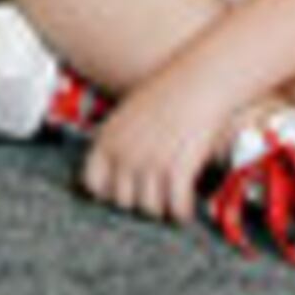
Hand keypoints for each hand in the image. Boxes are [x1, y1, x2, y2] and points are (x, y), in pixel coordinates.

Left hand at [80, 62, 246, 227]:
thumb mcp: (130, 115)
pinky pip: (176, 208)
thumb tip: (122, 174)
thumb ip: (121, 144)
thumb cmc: (170, 94)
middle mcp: (124, 154)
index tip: (124, 195)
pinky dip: (182, 213)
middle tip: (155, 200)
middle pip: (123, 201)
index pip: (93, 184)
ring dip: (162, 211)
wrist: (200, 81)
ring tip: (171, 205)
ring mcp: (149, 163)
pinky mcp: (176, 170)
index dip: (108, 194)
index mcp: (107, 139)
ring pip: (150, 209)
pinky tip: (186, 211)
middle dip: (139, 203)